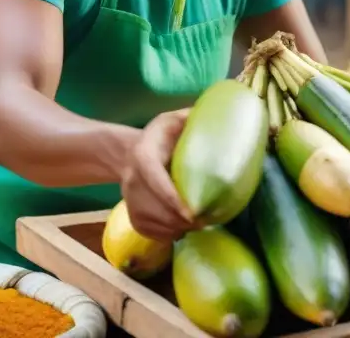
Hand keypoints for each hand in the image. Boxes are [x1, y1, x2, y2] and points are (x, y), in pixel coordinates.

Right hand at [120, 109, 198, 241]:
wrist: (130, 152)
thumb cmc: (161, 136)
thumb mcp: (173, 120)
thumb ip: (192, 118)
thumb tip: (222, 115)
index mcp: (144, 153)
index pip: (153, 177)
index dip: (171, 196)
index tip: (192, 211)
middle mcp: (131, 178)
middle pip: (153, 206)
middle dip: (179, 218)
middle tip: (206, 221)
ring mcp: (128, 198)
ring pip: (150, 221)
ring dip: (175, 228)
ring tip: (199, 225)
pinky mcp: (130, 214)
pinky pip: (148, 231)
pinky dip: (167, 235)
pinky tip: (183, 229)